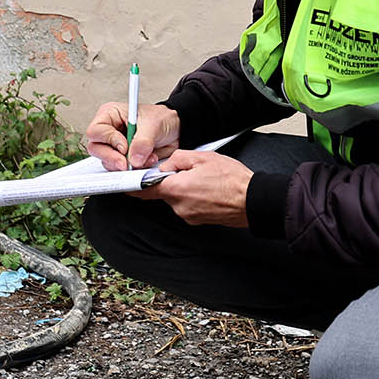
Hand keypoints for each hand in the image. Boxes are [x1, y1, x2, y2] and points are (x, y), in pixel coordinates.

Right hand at [85, 100, 179, 169]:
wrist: (177, 130)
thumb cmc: (162, 119)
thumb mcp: (154, 125)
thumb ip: (143, 141)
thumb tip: (133, 159)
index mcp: (110, 115)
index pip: (96, 131)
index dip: (109, 140)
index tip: (124, 147)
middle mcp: (108, 131)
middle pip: (96, 149)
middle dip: (112, 158)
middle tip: (127, 163)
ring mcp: (114, 147)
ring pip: (107, 162)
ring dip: (126, 165)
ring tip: (146, 158)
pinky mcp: (122, 159)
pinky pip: (120, 170)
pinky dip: (134, 170)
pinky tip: (147, 161)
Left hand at [138, 150, 252, 227]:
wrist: (252, 201)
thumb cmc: (232, 180)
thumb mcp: (202, 158)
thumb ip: (177, 159)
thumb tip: (166, 165)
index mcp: (176, 189)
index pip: (144, 190)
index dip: (133, 185)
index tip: (126, 182)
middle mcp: (179, 206)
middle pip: (163, 192)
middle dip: (170, 180)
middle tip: (187, 170)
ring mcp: (188, 216)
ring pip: (177, 198)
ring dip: (184, 188)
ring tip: (204, 179)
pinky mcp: (198, 220)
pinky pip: (188, 205)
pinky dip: (193, 196)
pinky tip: (208, 189)